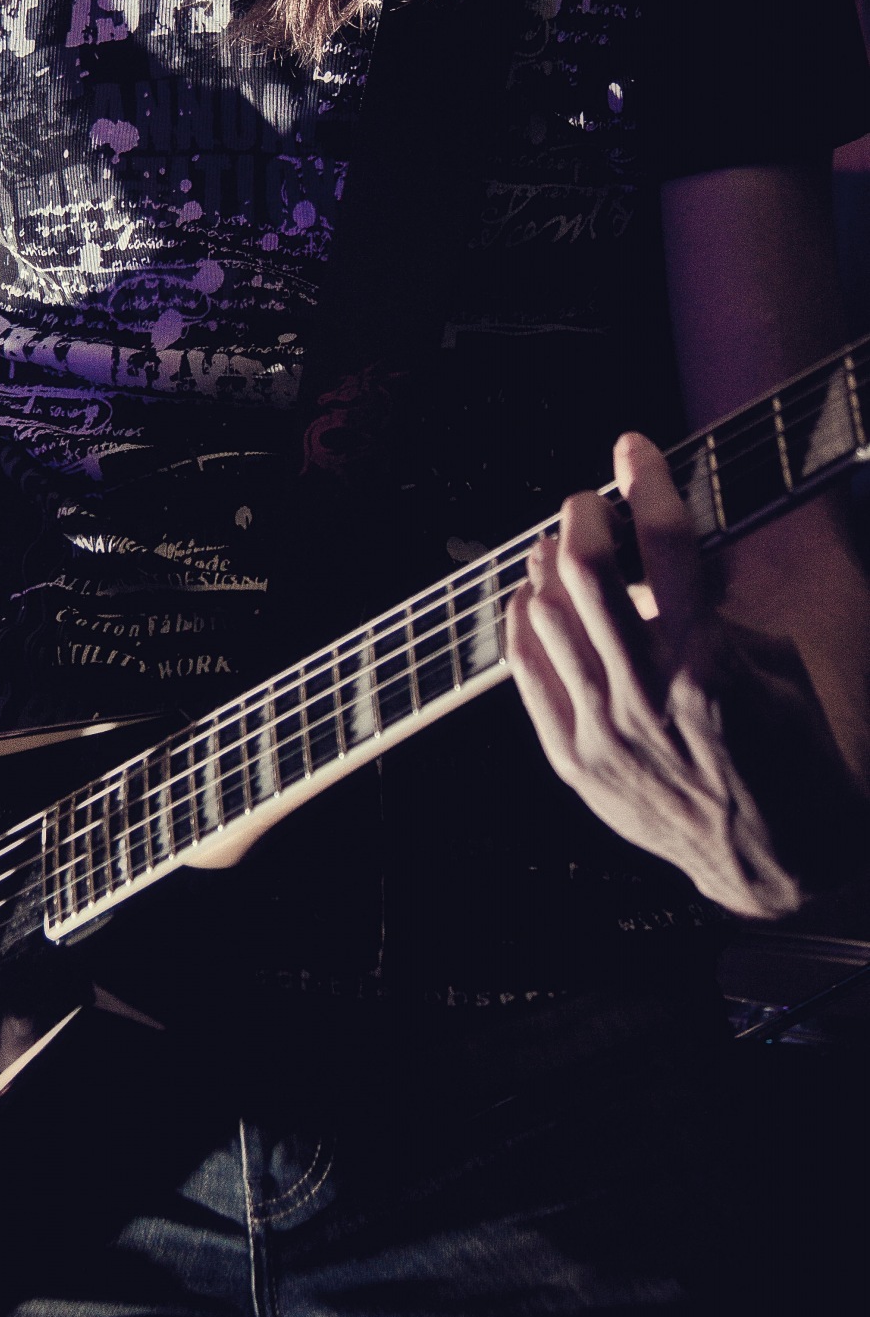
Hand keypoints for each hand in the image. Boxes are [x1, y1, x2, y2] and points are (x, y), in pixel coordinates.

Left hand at [505, 432, 839, 918]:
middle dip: (582, 515)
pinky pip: (526, 674)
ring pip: (545, 618)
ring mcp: (603, 732)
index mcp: (710, 663)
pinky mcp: (575, 763)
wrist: (779, 866)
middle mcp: (647, 694)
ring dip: (548, 566)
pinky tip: (532, 600)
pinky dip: (524, 624)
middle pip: (586, 572)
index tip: (634, 449)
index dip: (647, 482)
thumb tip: (670, 550)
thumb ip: (721, 605)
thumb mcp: (779, 666)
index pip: (668, 544)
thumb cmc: (792, 759)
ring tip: (561, 546)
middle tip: (588, 498)